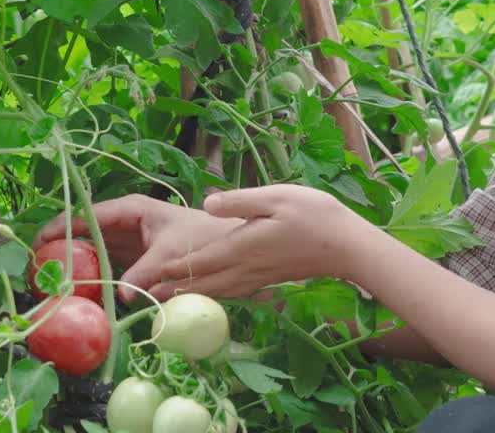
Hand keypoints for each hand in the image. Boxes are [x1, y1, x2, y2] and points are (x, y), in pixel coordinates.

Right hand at [33, 194, 243, 303]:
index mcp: (131, 210)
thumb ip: (146, 272)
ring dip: (73, 266)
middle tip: (35, 269)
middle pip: (84, 234)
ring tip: (47, 284)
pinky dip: (92, 279)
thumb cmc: (202, 238)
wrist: (228, 248)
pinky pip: (106, 269)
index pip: (87, 215)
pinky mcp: (133, 262)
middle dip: (60, 248)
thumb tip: (121, 296)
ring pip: (92, 253)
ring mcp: (127, 243)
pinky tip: (76, 294)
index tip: (38, 242)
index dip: (61, 226)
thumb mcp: (171, 253)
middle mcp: (124, 224)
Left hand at [152, 185, 375, 299]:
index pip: (199, 261)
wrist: (346, 245)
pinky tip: (210, 293)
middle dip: (175, 289)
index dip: (172, 268)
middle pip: (203, 282)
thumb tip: (207, 203)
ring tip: (170, 298)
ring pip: (217, 290)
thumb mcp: (276, 197)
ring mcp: (258, 276)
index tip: (149, 275)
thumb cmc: (314, 214)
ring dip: (192, 294)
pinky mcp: (268, 279)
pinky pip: (233, 291)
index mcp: (242, 246)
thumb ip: (240, 201)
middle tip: (147, 296)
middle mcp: (246, 267)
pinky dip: (214, 294)